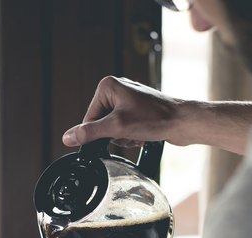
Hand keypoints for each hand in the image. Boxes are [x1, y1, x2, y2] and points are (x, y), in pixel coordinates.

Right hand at [62, 76, 187, 147]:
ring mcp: (128, 99)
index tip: (113, 135)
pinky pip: (124, 128)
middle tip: (129, 132)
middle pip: (101, 123)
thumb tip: (68, 137)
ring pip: (112, 128)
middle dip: (114, 134)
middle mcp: (117, 89)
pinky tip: (143, 134)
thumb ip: (90, 133)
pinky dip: (131, 135)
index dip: (99, 132)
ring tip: (138, 133)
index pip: (89, 117)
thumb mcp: (117, 128)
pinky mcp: (137, 109)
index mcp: (108, 86)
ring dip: (123, 137)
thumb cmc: (156, 118)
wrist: (183, 122)